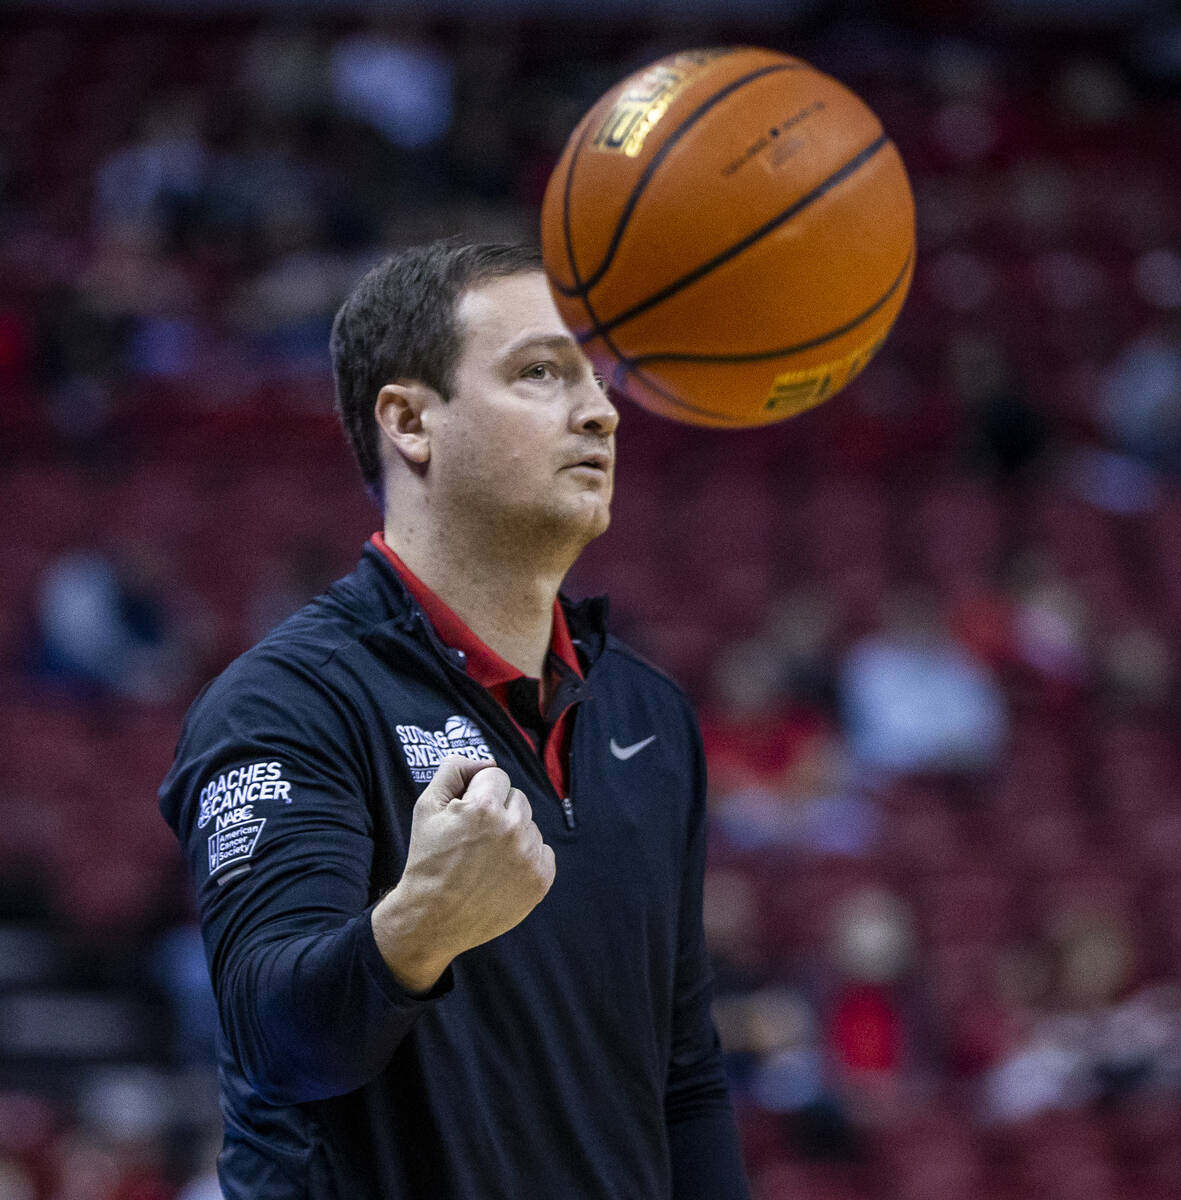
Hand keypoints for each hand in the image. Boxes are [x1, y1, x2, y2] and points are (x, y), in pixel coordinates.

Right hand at [372, 756, 555, 993]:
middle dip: (498, 811)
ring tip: (486, 858)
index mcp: (484, 806)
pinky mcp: (541, 880)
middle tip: (475, 838)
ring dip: (513, 834)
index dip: (477, 794)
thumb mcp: (427, 806)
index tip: (465, 816)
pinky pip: (544, 852)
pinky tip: (503, 871)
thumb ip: (454, 770)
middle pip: (517, 798)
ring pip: (530, 825)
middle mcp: (512, 829)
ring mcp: (529, 856)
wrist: (432, 918)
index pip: (496, 776)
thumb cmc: (427, 860)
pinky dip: (528, 858)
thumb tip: (485, 762)